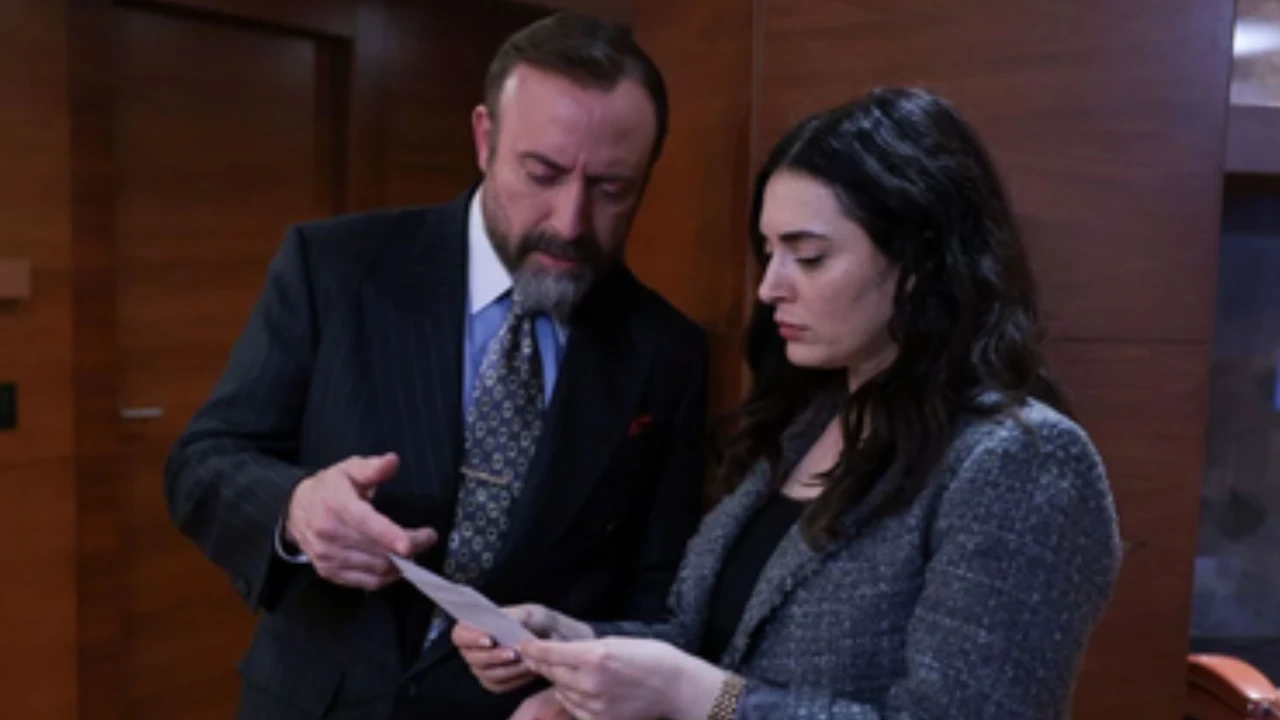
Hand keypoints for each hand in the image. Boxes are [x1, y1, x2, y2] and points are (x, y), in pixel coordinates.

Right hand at [284, 452, 436, 589]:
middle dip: (410, 547)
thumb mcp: (349, 469)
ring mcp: (328, 556)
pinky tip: (397, 566)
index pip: (366, 523)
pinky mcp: (329, 572)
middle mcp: (330, 534)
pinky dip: (387, 577)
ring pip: (375, 568)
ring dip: (401, 563)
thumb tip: (392, 461)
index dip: (389, 535)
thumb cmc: (329, 488)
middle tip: (427, 538)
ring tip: (414, 550)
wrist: (295, 509)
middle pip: (377, 549)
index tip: (411, 542)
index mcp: (337, 505)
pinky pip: (366, 582)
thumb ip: (372, 467)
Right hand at [454, 604, 594, 692]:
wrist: (559, 641)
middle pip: (471, 657)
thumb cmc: (542, 623)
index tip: (489, 639)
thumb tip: (502, 619)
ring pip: (485, 673)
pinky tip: (526, 670)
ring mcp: (484, 666)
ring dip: (506, 668)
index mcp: (479, 625)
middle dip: (494, 656)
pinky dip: (513, 679)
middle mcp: (476, 647)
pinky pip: (498, 686)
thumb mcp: (532, 612)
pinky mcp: (496, 681)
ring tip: (525, 660)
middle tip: (513, 652)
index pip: (460, 633)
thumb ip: (514, 615)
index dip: (470, 637)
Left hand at [519, 637, 725, 719]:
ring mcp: (594, 705)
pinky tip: (582, 688)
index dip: (532, 649)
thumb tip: (557, 651)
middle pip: (551, 672)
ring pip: (560, 691)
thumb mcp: (615, 642)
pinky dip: (573, 698)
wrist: (675, 687)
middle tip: (536, 655)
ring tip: (569, 671)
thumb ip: (583, 648)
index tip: (524, 645)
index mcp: (594, 656)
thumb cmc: (651, 658)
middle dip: (542, 663)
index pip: (549, 653)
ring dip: (559, 681)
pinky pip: (574, 708)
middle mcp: (590, 682)